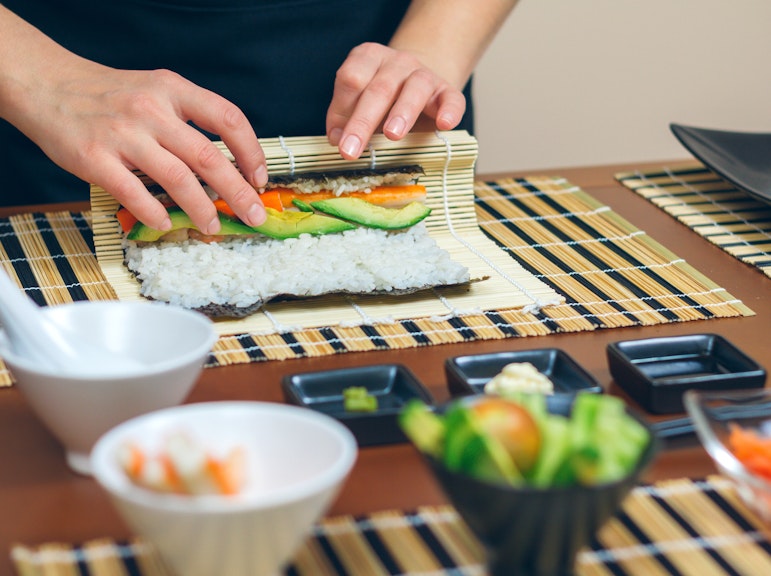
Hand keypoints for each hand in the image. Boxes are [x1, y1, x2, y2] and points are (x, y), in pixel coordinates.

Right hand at [18, 62, 267, 233]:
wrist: (48, 85)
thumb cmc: (111, 96)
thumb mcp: (156, 90)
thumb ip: (188, 120)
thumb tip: (230, 167)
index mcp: (173, 89)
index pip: (227, 118)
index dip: (251, 151)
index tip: (260, 178)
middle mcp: (151, 110)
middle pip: (209, 157)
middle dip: (238, 192)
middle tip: (255, 215)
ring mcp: (123, 135)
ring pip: (178, 179)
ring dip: (202, 209)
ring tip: (213, 226)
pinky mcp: (95, 158)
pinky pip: (134, 193)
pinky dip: (155, 213)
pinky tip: (165, 223)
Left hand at [325, 42, 465, 159]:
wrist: (419, 87)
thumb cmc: (383, 101)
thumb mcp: (359, 103)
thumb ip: (344, 117)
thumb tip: (336, 138)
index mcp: (368, 58)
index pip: (352, 78)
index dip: (342, 109)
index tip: (337, 141)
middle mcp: (397, 61)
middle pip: (379, 89)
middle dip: (362, 122)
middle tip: (350, 150)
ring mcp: (424, 74)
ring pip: (415, 88)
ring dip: (402, 112)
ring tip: (392, 135)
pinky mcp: (447, 91)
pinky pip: (451, 98)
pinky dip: (449, 110)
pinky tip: (444, 125)